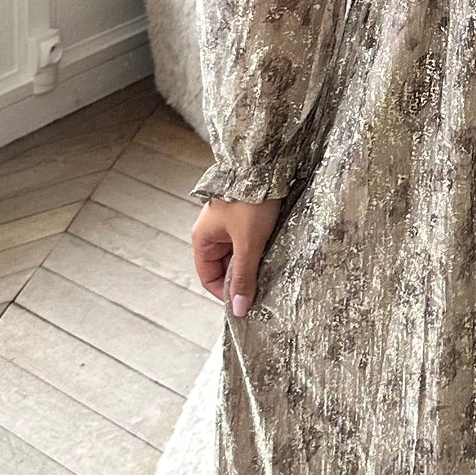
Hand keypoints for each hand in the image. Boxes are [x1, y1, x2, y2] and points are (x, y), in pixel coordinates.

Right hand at [191, 197, 283, 319]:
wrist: (265, 165)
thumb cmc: (251, 201)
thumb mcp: (248, 242)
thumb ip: (244, 276)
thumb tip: (239, 309)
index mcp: (203, 238)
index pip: (208, 277)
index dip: (225, 292)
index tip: (245, 302)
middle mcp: (212, 232)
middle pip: (224, 266)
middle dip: (241, 277)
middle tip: (262, 286)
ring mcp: (228, 223)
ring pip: (238, 254)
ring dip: (252, 262)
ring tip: (269, 267)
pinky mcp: (244, 216)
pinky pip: (248, 241)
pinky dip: (258, 249)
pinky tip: (272, 251)